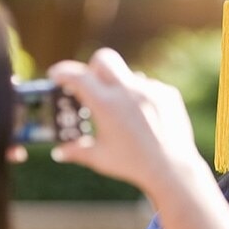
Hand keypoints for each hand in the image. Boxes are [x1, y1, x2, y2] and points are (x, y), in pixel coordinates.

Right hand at [46, 48, 200, 191]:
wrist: (172, 169)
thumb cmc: (132, 165)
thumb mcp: (100, 158)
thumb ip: (76, 151)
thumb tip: (59, 152)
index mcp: (105, 104)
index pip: (77, 76)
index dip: (63, 73)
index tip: (57, 75)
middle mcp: (127, 91)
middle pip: (104, 58)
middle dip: (93, 68)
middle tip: (91, 84)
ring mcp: (150, 89)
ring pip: (129, 76)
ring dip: (121, 88)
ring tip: (124, 113)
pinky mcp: (167, 93)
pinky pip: (149, 87)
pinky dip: (141, 98)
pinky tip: (145, 119)